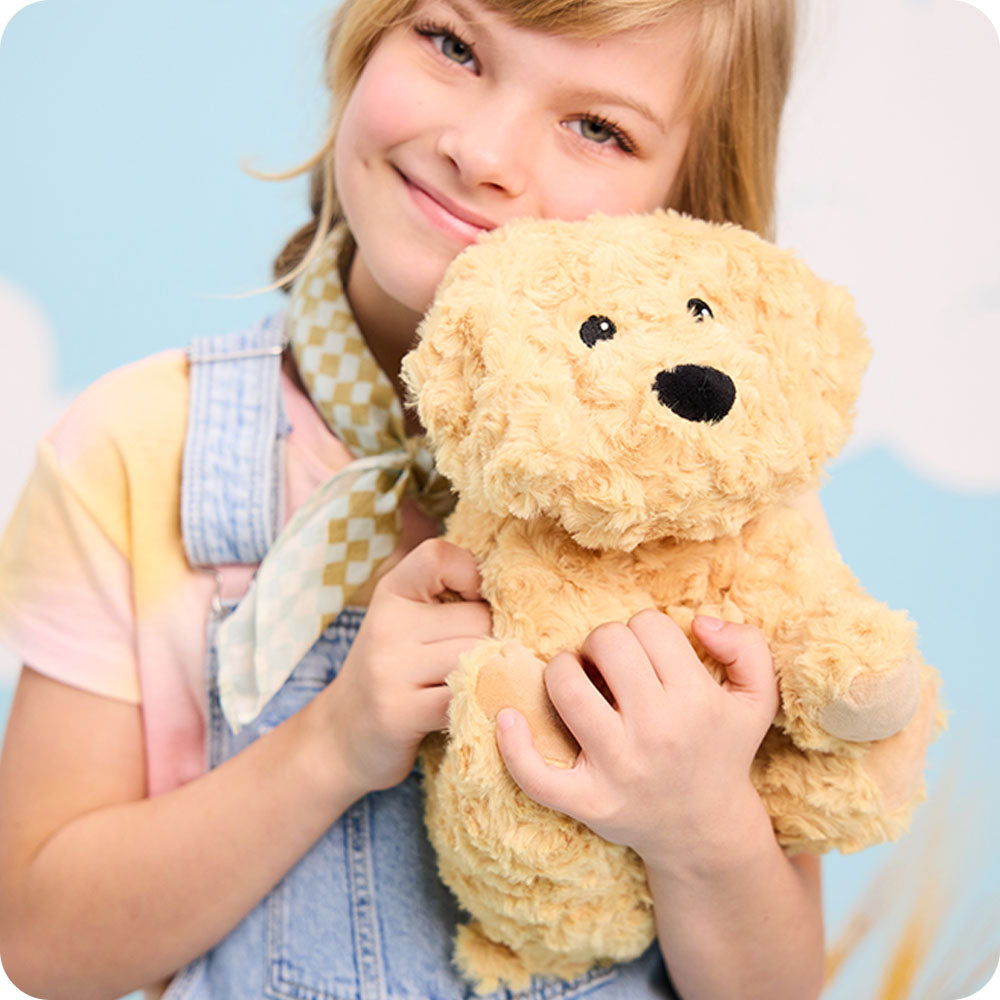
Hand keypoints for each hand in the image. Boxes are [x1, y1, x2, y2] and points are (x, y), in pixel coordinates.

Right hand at [319, 538, 491, 794]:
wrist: (341, 739)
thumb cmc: (392, 673)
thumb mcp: (407, 621)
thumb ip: (445, 593)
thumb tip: (509, 574)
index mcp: (392, 593)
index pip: (439, 556)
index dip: (472, 574)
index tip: (476, 603)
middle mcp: (386, 624)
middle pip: (477, 618)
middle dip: (494, 640)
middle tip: (488, 660)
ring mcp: (390, 668)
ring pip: (477, 656)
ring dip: (493, 675)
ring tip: (485, 685)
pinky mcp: (399, 712)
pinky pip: (466, 696)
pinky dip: (483, 703)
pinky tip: (476, 708)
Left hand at [495, 610, 777, 873]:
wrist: (706, 832)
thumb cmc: (722, 751)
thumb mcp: (756, 699)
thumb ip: (747, 646)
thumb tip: (700, 621)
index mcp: (697, 700)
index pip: (648, 625)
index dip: (643, 630)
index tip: (645, 655)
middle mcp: (657, 731)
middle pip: (607, 642)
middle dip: (604, 642)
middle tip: (610, 665)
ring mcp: (618, 768)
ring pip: (566, 685)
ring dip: (563, 670)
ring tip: (576, 681)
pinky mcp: (587, 801)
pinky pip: (535, 772)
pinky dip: (513, 744)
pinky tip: (509, 717)